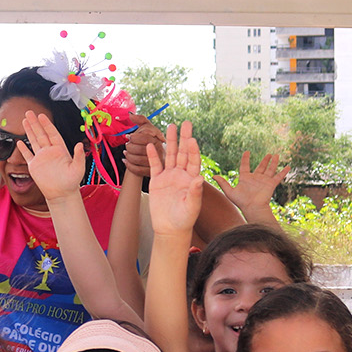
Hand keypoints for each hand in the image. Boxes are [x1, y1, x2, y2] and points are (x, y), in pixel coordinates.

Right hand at [20, 111, 85, 201]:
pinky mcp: (34, 167)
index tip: (42, 115)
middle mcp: (50, 152)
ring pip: (34, 141)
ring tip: (24, 120)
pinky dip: (23, 149)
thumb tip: (79, 144)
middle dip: (35, 123)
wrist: (62, 194)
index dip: (47, 124)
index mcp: (60, 150)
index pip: (52, 133)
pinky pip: (27, 155)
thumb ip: (78, 156)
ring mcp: (41, 158)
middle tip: (29, 112)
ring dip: (29, 131)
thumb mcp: (78, 168)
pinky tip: (19, 141)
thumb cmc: (71, 182)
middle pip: (41, 134)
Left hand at [122, 116, 162, 179]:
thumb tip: (130, 114)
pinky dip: (129, 165)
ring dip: (128, 156)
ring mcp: (157, 163)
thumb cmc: (150, 141)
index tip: (129, 137)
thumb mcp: (148, 128)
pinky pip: (137, 170)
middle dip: (130, 147)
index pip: (145, 137)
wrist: (158, 158)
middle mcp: (160, 152)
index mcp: (159, 140)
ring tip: (126, 153)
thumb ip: (141, 119)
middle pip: (140, 149)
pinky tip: (125, 161)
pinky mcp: (152, 172)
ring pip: (138, 160)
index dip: (135, 137)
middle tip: (127, 146)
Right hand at [146, 121, 203, 236]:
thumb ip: (195, 193)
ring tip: (171, 126)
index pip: (193, 161)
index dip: (193, 150)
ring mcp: (169, 176)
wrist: (170, 228)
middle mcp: (181, 175)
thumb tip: (200, 179)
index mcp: (192, 179)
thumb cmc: (184, 219)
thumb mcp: (192, 207)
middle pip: (182, 153)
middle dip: (184, 138)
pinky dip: (153, 155)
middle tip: (186, 123)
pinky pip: (155, 165)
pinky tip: (151, 144)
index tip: (192, 139)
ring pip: (169, 155)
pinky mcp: (157, 181)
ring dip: (170, 142)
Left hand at [215, 150, 289, 214]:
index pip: (245, 166)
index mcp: (245, 178)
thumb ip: (223, 183)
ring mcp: (264, 181)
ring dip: (273, 163)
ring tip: (276, 155)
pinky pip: (278, 177)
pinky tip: (288, 166)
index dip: (246, 159)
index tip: (247, 152)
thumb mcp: (230, 191)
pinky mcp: (271, 184)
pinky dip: (283, 172)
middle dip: (265, 160)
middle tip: (268, 154)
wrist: (252, 208)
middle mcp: (255, 178)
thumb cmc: (241, 201)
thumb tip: (213, 176)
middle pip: (261, 167)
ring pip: (270, 169)